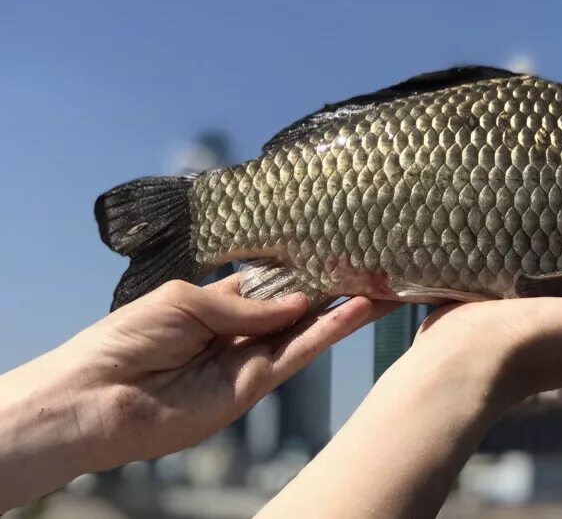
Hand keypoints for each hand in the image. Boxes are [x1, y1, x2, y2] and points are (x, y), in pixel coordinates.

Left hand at [0, 277, 395, 510]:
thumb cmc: (126, 338)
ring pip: (304, 330)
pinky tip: (354, 313)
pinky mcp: (252, 388)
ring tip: (380, 285)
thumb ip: (243, 303)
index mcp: (217, 303)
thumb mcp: (184, 301)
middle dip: (331, 287)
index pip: (270, 283)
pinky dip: (326, 335)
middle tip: (372, 266)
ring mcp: (248, 360)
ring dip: (342, 310)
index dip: (300, 268)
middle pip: (294, 307)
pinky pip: (296, 356)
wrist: (97, 398)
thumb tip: (297, 302)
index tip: (335, 249)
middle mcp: (238, 330)